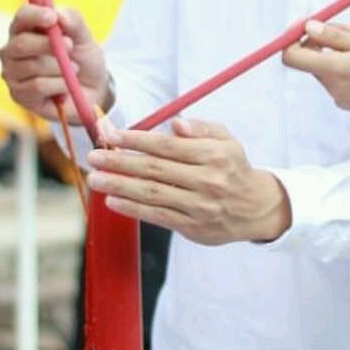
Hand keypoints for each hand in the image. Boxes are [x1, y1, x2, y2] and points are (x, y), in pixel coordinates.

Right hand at [0, 4, 110, 122]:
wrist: (92, 91)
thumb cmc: (83, 60)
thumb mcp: (84, 39)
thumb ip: (74, 22)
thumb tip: (59, 13)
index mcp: (26, 29)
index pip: (22, 17)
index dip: (35, 15)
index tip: (53, 18)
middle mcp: (12, 50)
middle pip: (21, 43)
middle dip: (49, 45)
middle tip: (71, 46)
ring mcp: (12, 73)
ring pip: (32, 66)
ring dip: (61, 68)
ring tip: (73, 70)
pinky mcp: (18, 94)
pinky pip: (38, 86)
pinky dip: (59, 85)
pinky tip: (65, 87)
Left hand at [86, 119, 290, 244]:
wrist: (255, 208)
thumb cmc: (232, 168)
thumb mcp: (226, 140)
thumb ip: (201, 128)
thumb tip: (176, 123)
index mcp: (214, 155)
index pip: (167, 146)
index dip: (136, 139)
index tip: (110, 135)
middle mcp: (207, 180)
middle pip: (155, 169)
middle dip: (120, 162)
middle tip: (94, 157)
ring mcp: (199, 205)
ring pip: (152, 194)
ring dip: (119, 186)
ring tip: (95, 179)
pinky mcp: (192, 226)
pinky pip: (157, 216)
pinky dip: (132, 208)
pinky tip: (113, 200)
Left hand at [282, 21, 349, 143]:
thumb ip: (335, 37)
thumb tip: (307, 27)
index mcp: (335, 71)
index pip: (291, 57)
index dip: (294, 37)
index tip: (310, 23)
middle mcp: (334, 88)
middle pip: (309, 61)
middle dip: (321, 40)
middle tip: (348, 29)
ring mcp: (343, 99)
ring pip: (327, 69)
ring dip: (336, 53)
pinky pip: (340, 81)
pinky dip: (347, 67)